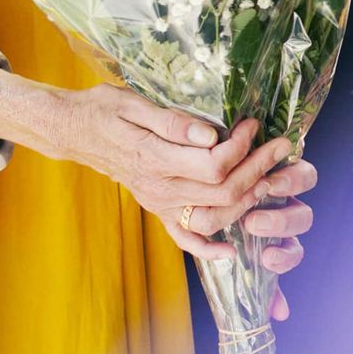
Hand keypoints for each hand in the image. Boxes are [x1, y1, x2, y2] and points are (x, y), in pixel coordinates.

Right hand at [47, 84, 296, 262]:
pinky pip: (184, 238)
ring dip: (246, 202)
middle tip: (278, 146)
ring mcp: (158, 203)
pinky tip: (231, 250)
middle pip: (221, 190)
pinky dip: (208, 249)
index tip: (253, 125)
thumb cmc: (102, 110)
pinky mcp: (157, 210)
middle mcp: (159, 188)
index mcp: (154, 158)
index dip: (241, 147)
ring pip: (213, 217)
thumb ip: (171, 122)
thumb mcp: (130, 103)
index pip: (213, 164)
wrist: (73, 131)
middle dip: (258, 169)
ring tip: (267, 178)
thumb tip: (209, 135)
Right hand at [237, 168, 317, 320]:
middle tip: (255, 223)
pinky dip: (286, 160)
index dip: (286, 257)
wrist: (213, 178)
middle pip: (301, 217)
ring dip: (288, 186)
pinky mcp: (282, 153)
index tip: (267, 261)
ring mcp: (287, 176)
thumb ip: (261, 284)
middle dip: (281, 222)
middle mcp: (287, 208)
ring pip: (304, 181)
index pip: (293, 253)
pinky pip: (295, 157)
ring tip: (263, 186)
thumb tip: (280, 316)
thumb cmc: (227, 222)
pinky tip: (262, 161)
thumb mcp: (239, 254)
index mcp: (279, 239)